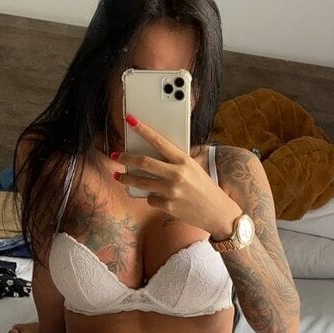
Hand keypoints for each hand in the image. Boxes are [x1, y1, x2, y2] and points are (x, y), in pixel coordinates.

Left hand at [114, 116, 241, 238]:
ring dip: (126, 179)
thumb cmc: (204, 188)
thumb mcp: (193, 168)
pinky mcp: (168, 206)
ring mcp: (171, 191)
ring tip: (119, 176)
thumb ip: (175, 161)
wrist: (217, 212)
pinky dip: (151, 197)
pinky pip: (150, 198)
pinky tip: (158, 197)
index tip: (130, 120)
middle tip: (116, 155)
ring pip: (140, 182)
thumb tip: (151, 154)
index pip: (159, 141)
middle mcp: (177, 174)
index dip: (143, 130)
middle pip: (143, 162)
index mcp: (184, 160)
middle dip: (126, 158)